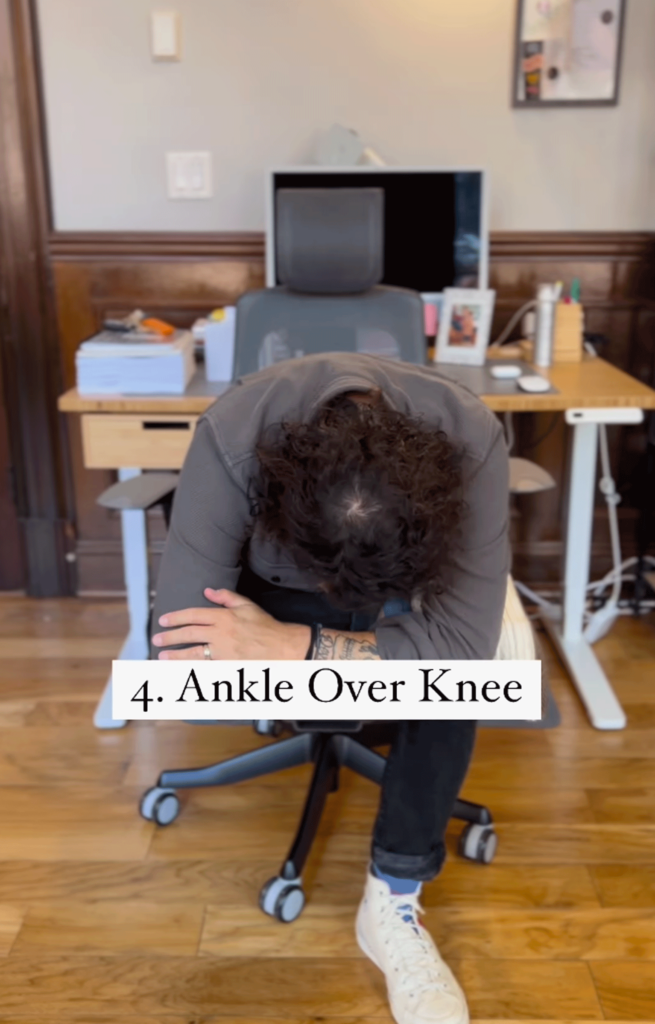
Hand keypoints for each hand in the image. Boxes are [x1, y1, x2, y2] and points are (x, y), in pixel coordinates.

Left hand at [152, 588, 309, 660]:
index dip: (176, 618)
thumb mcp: (247, 605)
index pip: (194, 615)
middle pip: (189, 635)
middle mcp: (221, 634)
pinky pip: (205, 669)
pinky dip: (191, 671)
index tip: (164, 621)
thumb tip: (208, 591)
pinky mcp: (227, 667)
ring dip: (175, 656)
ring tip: (162, 657)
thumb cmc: (266, 626)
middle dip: (170, 637)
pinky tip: (181, 672)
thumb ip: (226, 597)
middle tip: (157, 639)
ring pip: (193, 654)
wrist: (283, 647)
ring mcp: (223, 653)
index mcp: (224, 617)